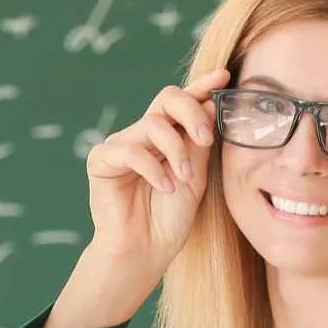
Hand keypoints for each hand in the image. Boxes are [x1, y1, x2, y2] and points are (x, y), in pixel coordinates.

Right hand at [49, 69, 229, 327]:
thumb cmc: (171, 217)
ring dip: (176, 151)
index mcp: (169, 135)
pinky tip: (164, 187)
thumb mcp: (196, 175)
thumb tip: (212, 103)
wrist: (146, 250)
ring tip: (184, 179)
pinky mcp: (102, 159)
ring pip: (154, 124)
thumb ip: (200, 142)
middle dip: (192, 113)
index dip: (203, 85)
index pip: (185, 101)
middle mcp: (145, 133)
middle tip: (206, 138)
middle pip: (168, 98)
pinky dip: (153, 168)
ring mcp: (123, 143)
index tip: (225, 77)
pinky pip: (132, 150)